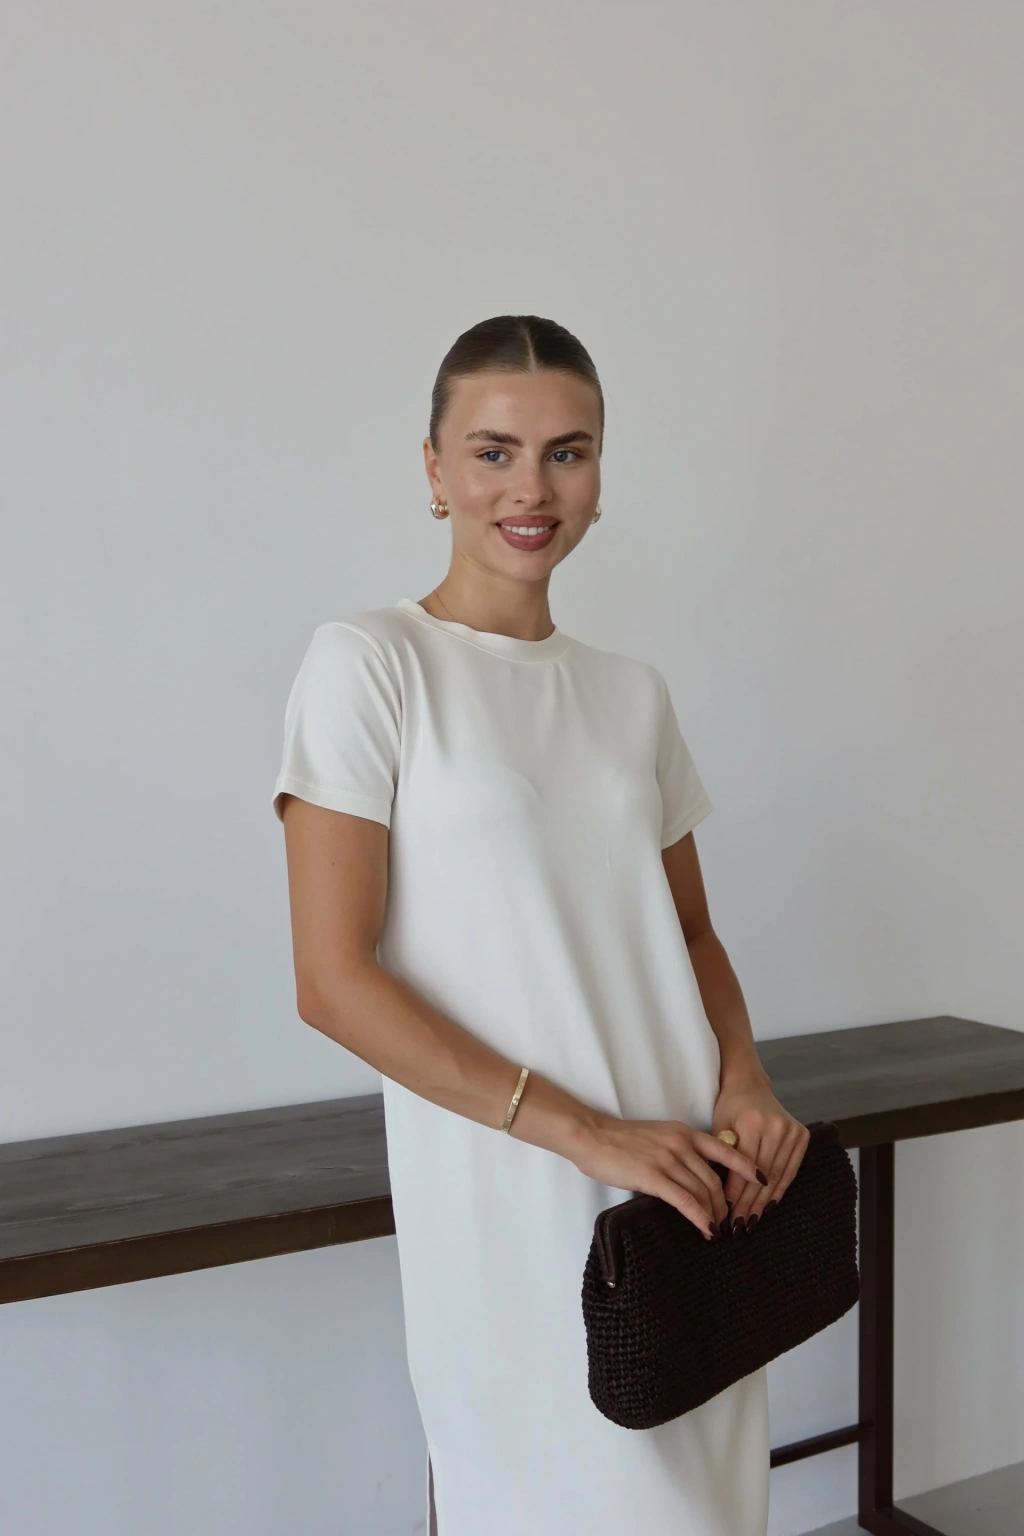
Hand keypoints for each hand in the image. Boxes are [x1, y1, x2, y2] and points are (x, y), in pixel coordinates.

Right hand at [568, 1109, 769, 1240]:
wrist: (592, 1136)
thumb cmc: (621, 1140)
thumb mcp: (659, 1137)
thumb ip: (680, 1151)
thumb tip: (696, 1176)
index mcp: (684, 1133)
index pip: (726, 1150)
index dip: (747, 1167)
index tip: (762, 1180)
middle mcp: (681, 1143)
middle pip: (716, 1179)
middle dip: (726, 1204)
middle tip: (729, 1222)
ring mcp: (668, 1159)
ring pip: (703, 1192)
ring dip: (714, 1215)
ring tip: (717, 1230)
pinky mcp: (653, 1176)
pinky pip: (685, 1201)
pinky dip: (700, 1217)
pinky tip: (707, 1230)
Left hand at [712, 1073, 809, 1232]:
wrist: (750, 1085)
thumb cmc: (729, 1108)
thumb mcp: (719, 1128)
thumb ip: (723, 1158)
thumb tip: (720, 1197)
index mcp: (753, 1123)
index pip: (744, 1167)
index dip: (735, 1193)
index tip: (726, 1213)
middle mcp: (776, 1127)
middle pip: (762, 1175)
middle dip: (749, 1203)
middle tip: (739, 1226)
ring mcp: (792, 1131)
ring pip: (777, 1176)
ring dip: (764, 1202)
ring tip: (752, 1221)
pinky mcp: (802, 1136)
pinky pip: (790, 1170)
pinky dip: (779, 1190)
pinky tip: (769, 1207)